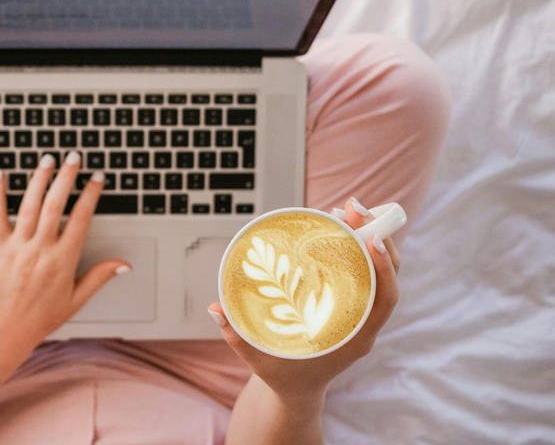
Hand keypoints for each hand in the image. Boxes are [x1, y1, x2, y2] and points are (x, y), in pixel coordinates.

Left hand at [0, 152, 129, 358]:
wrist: (4, 332)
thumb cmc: (40, 319)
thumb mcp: (76, 299)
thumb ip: (100, 277)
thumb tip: (124, 265)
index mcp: (63, 260)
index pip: (81, 218)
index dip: (91, 195)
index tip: (97, 178)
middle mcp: (40, 249)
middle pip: (56, 204)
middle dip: (66, 177)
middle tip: (74, 157)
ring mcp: (18, 247)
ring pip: (30, 205)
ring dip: (39, 179)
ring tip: (48, 159)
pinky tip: (0, 175)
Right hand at [208, 196, 400, 402]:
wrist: (297, 392)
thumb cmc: (282, 376)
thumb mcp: (258, 359)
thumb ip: (235, 336)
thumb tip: (215, 307)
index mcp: (354, 340)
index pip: (384, 300)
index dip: (383, 268)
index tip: (371, 240)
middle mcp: (364, 324)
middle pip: (385, 276)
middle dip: (376, 236)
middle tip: (352, 208)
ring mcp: (361, 313)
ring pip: (377, 270)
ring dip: (367, 236)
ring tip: (344, 210)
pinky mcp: (351, 304)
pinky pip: (363, 272)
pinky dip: (355, 248)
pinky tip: (337, 228)